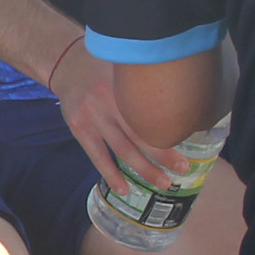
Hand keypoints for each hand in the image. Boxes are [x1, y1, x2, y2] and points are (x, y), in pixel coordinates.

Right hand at [56, 59, 185, 192]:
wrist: (66, 65)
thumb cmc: (105, 66)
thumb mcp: (126, 66)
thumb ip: (145, 83)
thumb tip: (181, 100)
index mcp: (124, 86)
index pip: (150, 116)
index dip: (170, 135)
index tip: (188, 145)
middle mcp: (107, 102)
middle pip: (140, 136)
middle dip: (163, 156)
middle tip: (182, 170)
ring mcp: (92, 118)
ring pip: (122, 150)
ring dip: (144, 169)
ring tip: (162, 182)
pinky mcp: (79, 129)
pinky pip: (98, 157)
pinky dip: (111, 174)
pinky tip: (124, 189)